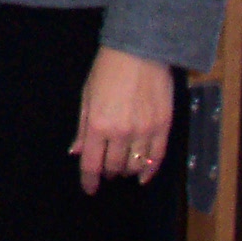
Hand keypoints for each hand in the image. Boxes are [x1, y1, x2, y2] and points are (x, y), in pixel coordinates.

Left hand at [72, 47, 173, 193]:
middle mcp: (122, 132)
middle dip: (108, 171)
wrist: (139, 51)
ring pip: (135, 165)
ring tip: (122, 166)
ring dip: (126, 170)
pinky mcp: (164, 127)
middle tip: (106, 168)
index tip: (89, 188)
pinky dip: (149, 170)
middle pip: (114, 166)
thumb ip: (83, 128)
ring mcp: (145, 131)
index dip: (89, 180)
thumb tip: (77, 152)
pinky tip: (143, 175)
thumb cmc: (107, 71)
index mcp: (99, 125)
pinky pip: (157, 158)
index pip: (92, 163)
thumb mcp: (87, 97)